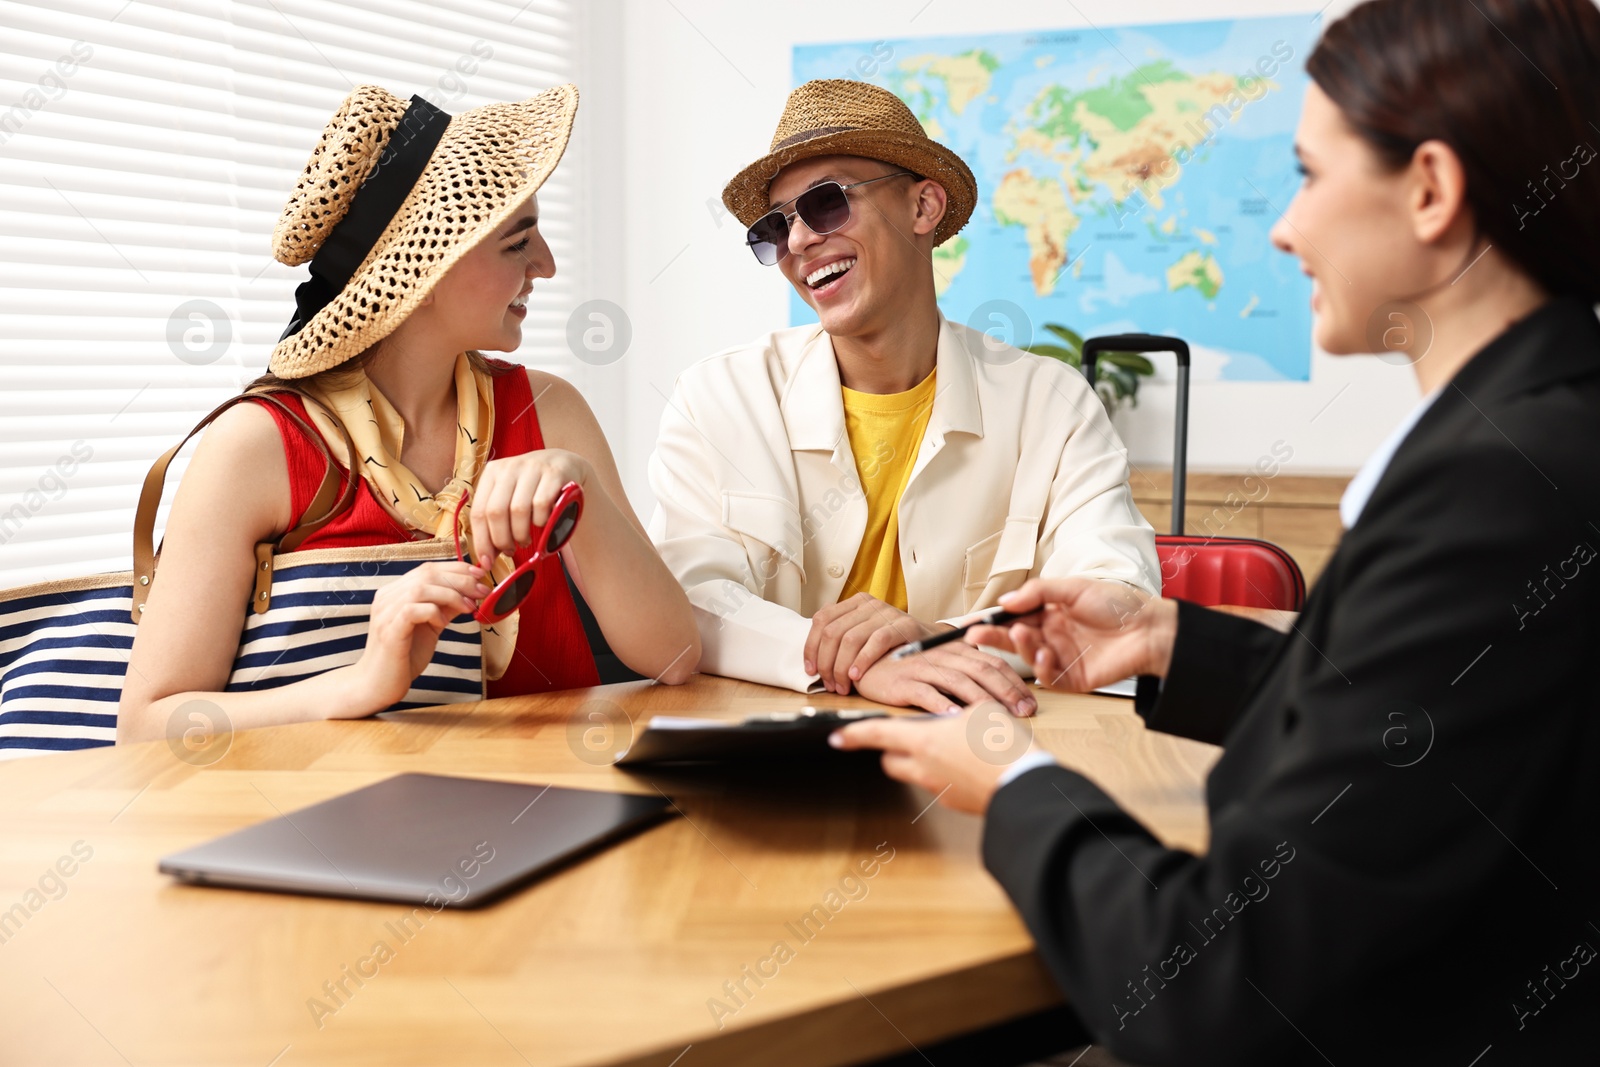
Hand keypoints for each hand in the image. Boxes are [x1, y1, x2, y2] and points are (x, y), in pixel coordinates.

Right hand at [347, 560, 485, 713]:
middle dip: (460, 580)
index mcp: (395, 593)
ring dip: (451, 595)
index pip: (428, 569)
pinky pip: (412, 610)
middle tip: (482, 591)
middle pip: (427, 574)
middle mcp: (387, 598)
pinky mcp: (388, 631)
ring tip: (468, 608)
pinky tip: (442, 624)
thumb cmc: (405, 656)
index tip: (479, 575)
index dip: (456, 568)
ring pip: (421, 588)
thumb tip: (471, 593)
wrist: (378, 685)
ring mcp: (385, 613)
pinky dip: (433, 612)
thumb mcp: (431, 626)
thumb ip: (445, 607)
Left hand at [469, 449, 593, 565]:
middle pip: (496, 512)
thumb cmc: (533, 489)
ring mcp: (532, 468)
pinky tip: (542, 524)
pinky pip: (542, 505)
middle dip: (501, 540)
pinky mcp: (554, 473)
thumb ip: (496, 522)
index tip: (487, 561)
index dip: (482, 541)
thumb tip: (487, 557)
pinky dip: (541, 522)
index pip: (478, 511)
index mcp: (492, 473)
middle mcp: (509, 467)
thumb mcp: (510, 497)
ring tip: (526, 540)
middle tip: (510, 551)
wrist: (566, 464)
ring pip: (518, 510)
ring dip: (521, 533)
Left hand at [804, 593, 941, 694]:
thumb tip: (813, 657)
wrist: (929, 642)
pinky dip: (862, 661)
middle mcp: (867, 604)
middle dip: (826, 662)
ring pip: (850, 639)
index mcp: (854, 603)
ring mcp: (885, 612)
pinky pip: (875, 642)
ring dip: (841, 667)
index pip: (822, 620)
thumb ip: (842, 637)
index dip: (811, 646)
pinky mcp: (902, 625)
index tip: (810, 670)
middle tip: (828, 684)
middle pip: (833, 632)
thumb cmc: (891, 644)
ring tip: (842, 686)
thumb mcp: (863, 634)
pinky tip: (856, 676)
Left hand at [829, 704, 1025, 814]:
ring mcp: (939, 788)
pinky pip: (939, 784)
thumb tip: (958, 715)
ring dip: (919, 761)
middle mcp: (924, 767)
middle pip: (890, 761)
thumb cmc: (1004, 745)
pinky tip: (966, 763)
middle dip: (892, 750)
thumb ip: (960, 711)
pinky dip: (944, 773)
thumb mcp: (983, 711)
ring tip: (945, 747)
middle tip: (906, 737)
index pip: (878, 735)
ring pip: (914, 773)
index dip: (854, 735)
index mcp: (924, 740)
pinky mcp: (956, 802)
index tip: (836, 737)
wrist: (1025, 784)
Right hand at [851, 642, 1036, 716]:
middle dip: (1008, 691)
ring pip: (960, 682)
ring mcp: (923, 668)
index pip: (992, 662)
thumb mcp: (936, 661)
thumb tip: (991, 689)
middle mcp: (943, 657)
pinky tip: (957, 718)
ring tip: (999, 717)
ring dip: (984, 701)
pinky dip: (944, 705)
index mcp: (955, 650)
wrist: (863, 659)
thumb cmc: (902, 665)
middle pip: (983, 671)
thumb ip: (961, 669)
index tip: (1030, 699)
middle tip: (1025, 711)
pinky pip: (927, 694)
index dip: (1014, 680)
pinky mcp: (903, 683)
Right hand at [966, 577, 1176, 692]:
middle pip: (1014, 640)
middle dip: (993, 638)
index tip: (973, 622)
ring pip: (1027, 658)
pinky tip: (1044, 653)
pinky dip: (1041, 667)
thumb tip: (1006, 600)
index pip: (1014, 618)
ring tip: (1023, 634)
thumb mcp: (1074, 588)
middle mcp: (1051, 637)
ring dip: (1020, 648)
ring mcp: (1061, 658)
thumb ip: (1038, 592)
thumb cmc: (1118, 605)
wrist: (1149, 628)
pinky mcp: (1073, 678)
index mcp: (1049, 615)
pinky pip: (1048, 677)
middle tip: (975, 636)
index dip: (993, 620)